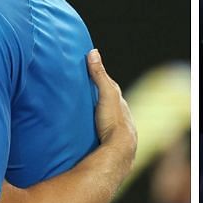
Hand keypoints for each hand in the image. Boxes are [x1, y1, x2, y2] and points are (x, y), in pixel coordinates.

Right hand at [88, 50, 136, 166]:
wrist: (119, 151)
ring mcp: (116, 129)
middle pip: (108, 102)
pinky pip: (101, 131)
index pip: (110, 86)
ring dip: (96, 115)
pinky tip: (87, 131)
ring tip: (82, 113)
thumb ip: (99, 75)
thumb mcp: (106, 94)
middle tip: (82, 92)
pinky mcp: (109, 142)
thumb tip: (92, 52)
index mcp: (120, 102)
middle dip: (98, 97)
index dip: (100, 78)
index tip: (88, 71)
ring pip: (105, 118)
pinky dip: (95, 128)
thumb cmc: (113, 121)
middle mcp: (121, 114)